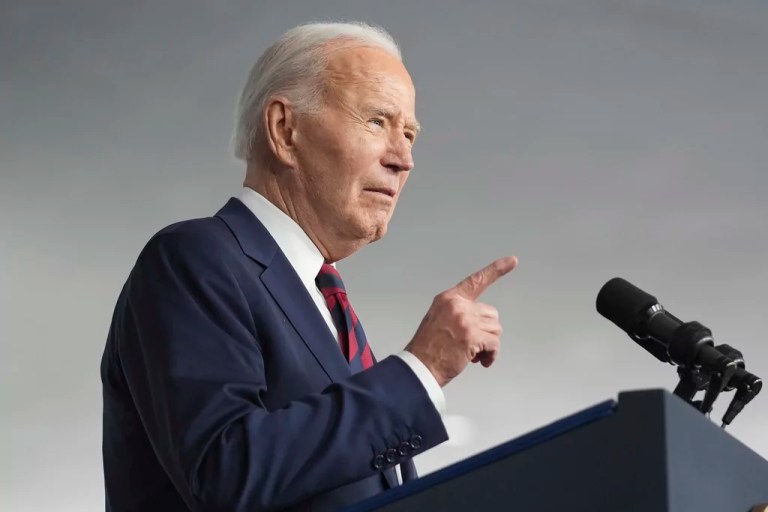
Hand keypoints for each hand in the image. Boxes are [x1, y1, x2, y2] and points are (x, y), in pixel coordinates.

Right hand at [405, 256, 516, 386]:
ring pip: (495, 330)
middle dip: (487, 330)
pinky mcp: (471, 336)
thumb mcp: (438, 319)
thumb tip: (480, 322)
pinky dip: (491, 355)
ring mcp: (465, 320)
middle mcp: (458, 305)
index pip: (476, 280)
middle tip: (475, 345)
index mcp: (448, 299)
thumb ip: (458, 313)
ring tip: (474, 354)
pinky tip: (481, 361)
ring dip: (488, 345)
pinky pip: (494, 344)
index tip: (512, 261)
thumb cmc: (427, 348)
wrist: (419, 367)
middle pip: (491, 313)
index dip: (496, 270)